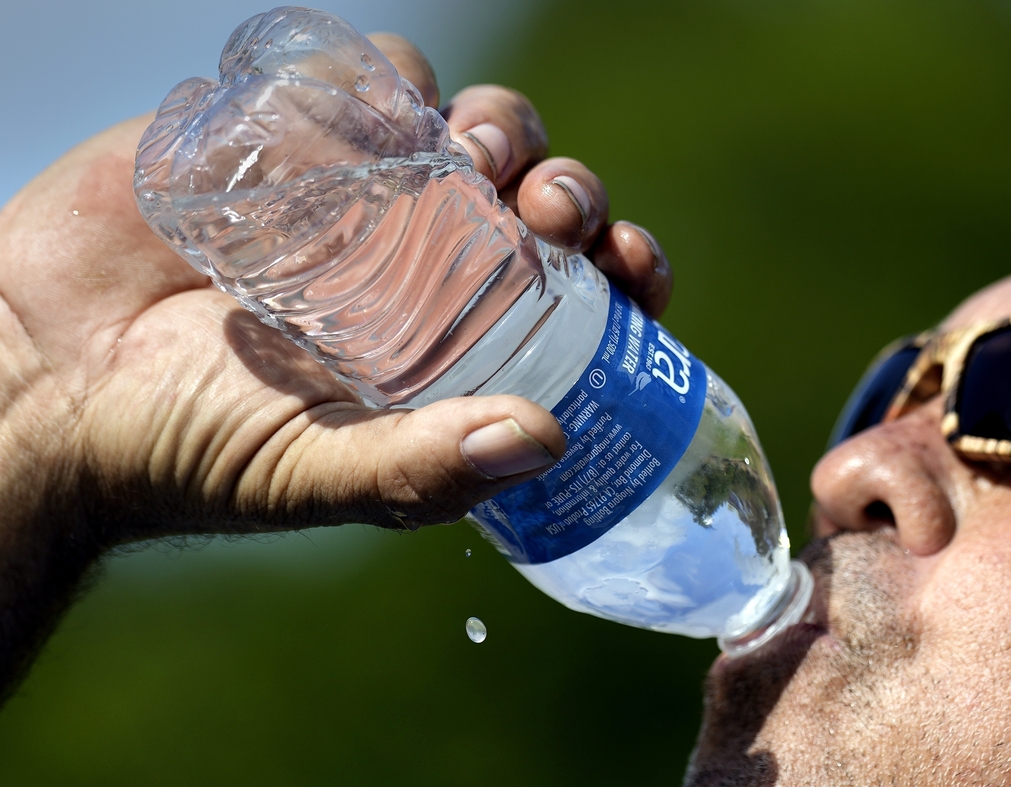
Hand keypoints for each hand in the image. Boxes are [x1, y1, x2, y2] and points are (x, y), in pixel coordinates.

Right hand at [0, 35, 669, 693]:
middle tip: (550, 205)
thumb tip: (548, 441)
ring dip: (499, 124)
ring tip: (473, 154)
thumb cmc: (186, 448)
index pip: (578, 293)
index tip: (631, 263)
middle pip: (539, 196)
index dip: (621, 267)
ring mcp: (359, 195)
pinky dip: (390, 79)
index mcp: (457, 344)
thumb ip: (421, 468)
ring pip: (470, 125)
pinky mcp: (285, 136)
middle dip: (568, 188)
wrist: (45, 380)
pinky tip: (377, 117)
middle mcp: (425, 263)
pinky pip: (369, 78)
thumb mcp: (314, 475)